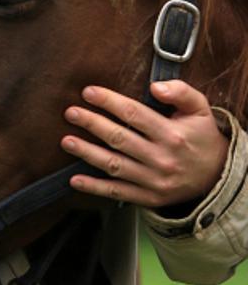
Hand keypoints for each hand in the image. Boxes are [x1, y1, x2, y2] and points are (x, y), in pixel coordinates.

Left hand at [62, 81, 229, 208]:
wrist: (218, 177)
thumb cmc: (201, 137)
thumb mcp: (200, 110)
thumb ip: (181, 92)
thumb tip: (155, 86)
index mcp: (172, 135)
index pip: (135, 114)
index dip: (109, 101)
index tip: (88, 92)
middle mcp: (162, 158)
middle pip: (120, 138)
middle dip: (92, 124)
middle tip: (70, 112)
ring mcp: (154, 180)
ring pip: (115, 165)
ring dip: (87, 153)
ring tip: (66, 141)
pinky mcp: (149, 197)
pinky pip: (118, 192)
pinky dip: (95, 188)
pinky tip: (74, 179)